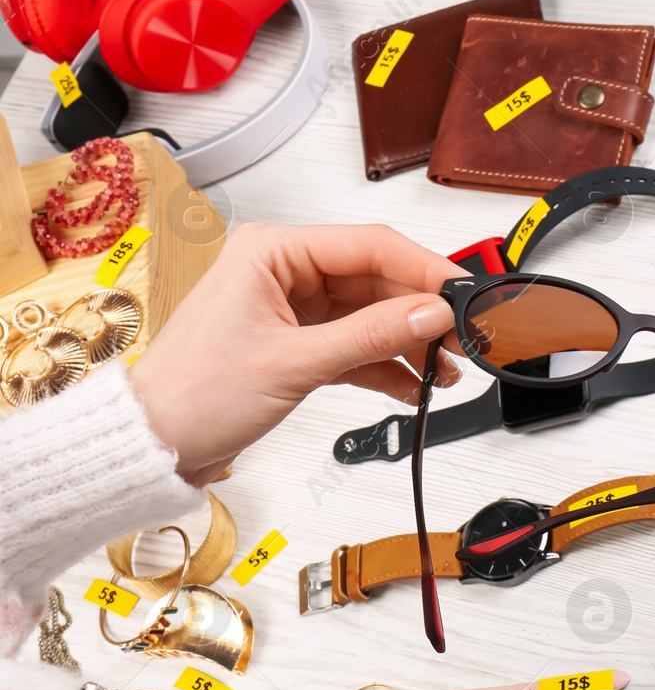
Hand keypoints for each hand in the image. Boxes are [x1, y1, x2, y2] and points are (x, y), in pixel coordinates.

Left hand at [128, 223, 466, 484]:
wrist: (155, 444)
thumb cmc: (194, 394)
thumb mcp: (295, 363)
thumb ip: (371, 336)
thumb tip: (431, 313)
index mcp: (272, 251)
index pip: (370, 245)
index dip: (425, 269)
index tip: (464, 293)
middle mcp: (284, 271)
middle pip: (378, 280)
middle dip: (423, 313)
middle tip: (462, 340)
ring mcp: (294, 307)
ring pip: (373, 315)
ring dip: (410, 343)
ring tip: (443, 370)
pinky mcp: (299, 342)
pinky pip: (358, 344)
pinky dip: (386, 365)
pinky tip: (413, 386)